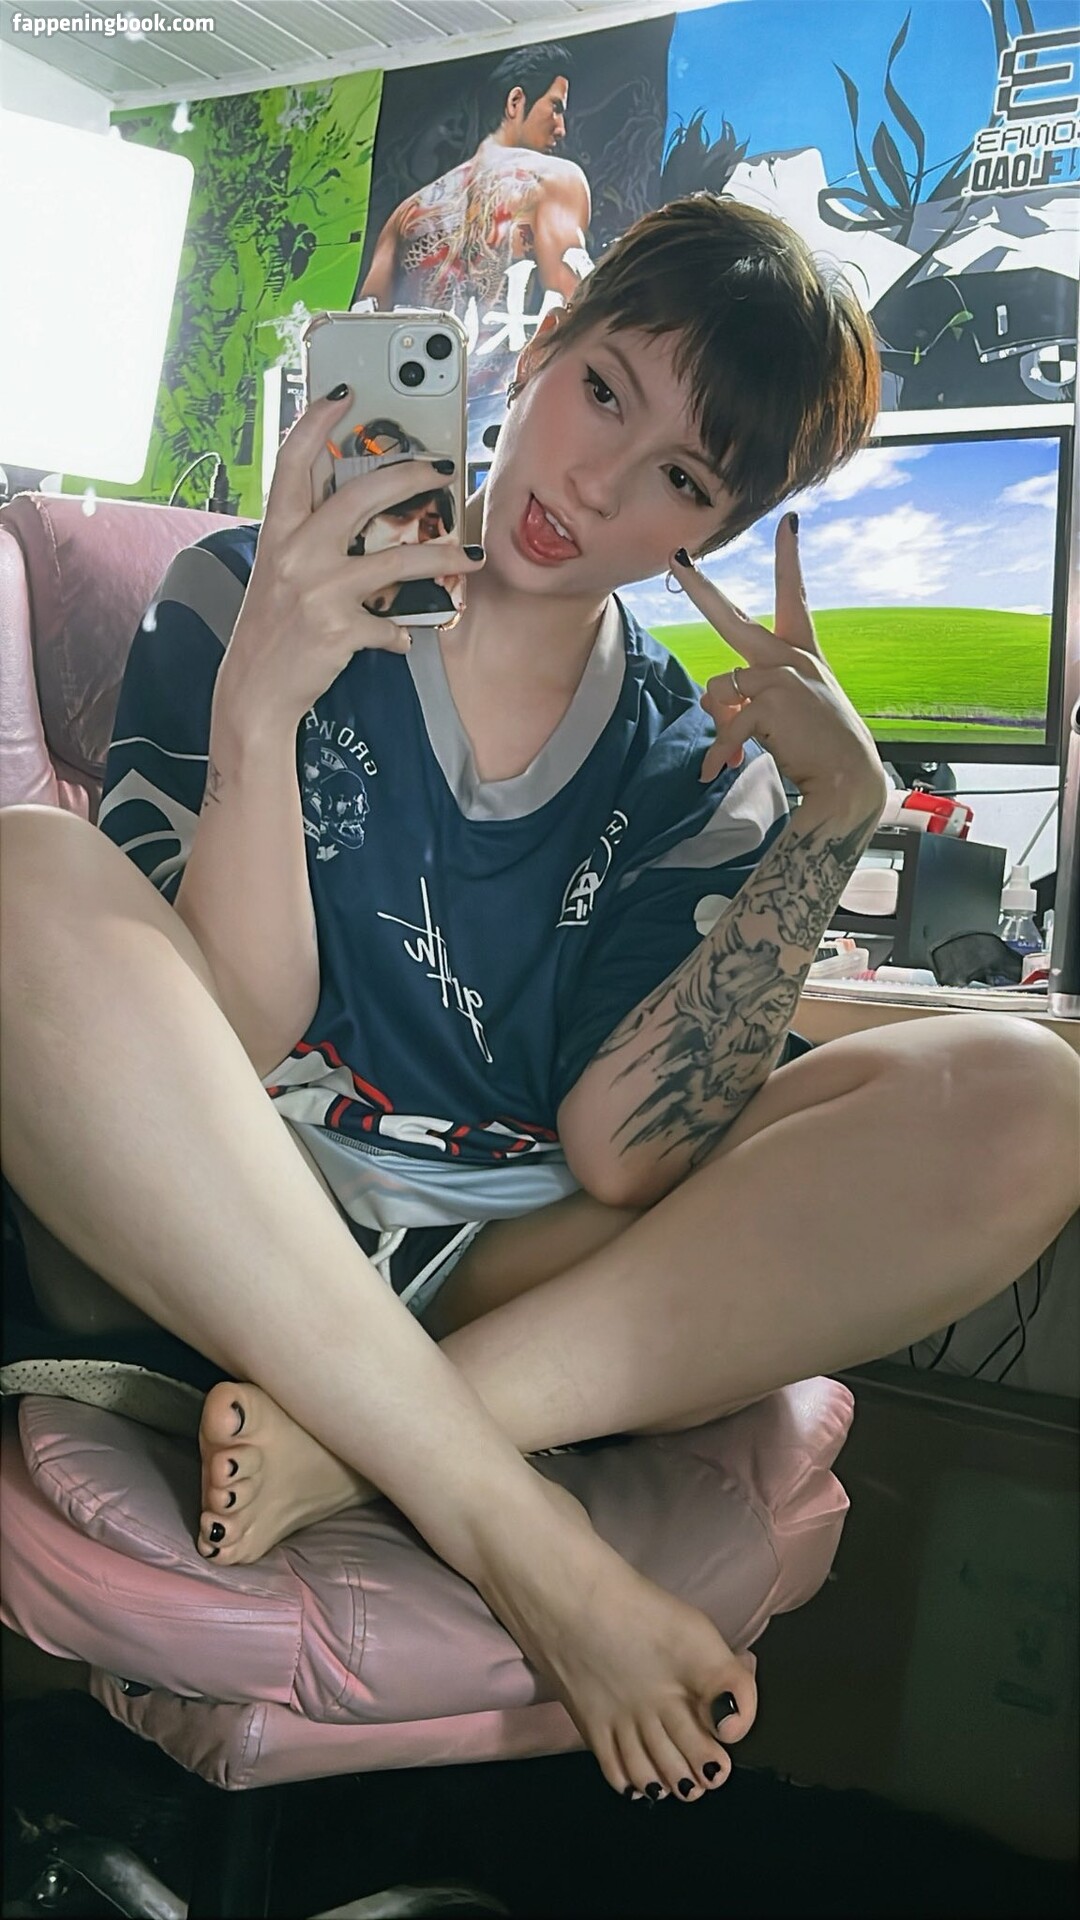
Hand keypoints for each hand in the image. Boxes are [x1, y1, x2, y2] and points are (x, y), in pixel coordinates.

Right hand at [215, 387, 483, 732]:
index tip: (344, 393)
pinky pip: (391, 623)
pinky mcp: (339, 629)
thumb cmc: (273, 627)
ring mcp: (318, 590)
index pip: (294, 461)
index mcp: (278, 532)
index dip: (316, 421)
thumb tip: (358, 506)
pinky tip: (406, 635)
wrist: (254, 690)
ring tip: (470, 556)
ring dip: (442, 556)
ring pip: (397, 559)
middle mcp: (295, 553)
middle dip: (410, 476)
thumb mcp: (279, 570)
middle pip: (360, 495)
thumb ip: (310, 535)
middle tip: (443, 470)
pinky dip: (403, 631)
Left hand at [673, 516, 886, 818]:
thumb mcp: (787, 712)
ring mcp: (782, 676)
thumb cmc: (820, 747)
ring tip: (736, 751)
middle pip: (732, 619)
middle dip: (700, 590)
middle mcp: (792, 658)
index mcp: (803, 654)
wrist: (848, 778)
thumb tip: (717, 703)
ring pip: (718, 689)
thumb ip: (751, 698)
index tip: (788, 522)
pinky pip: (725, 723)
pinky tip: (721, 770)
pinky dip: (720, 750)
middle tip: (677, 560)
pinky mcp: (770, 702)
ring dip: (720, 724)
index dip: (789, 559)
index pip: (793, 597)